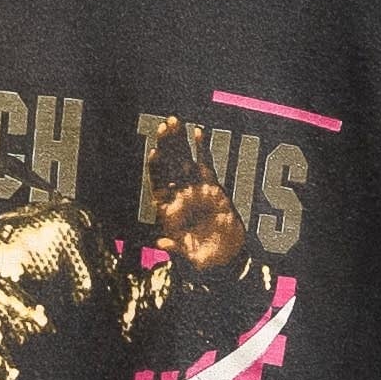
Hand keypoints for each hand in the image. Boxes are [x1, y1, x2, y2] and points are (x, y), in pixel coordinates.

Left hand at [145, 115, 246, 273]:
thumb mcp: (189, 256)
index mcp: (168, 210)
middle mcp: (179, 196)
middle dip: (166, 145)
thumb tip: (160, 244)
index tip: (155, 153)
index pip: (158, 184)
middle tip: (164, 124)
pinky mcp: (212, 186)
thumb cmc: (204, 258)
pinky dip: (201, 148)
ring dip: (179, 141)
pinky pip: (205, 163)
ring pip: (184, 159)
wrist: (225, 256)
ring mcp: (194, 188)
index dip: (156, 169)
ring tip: (174, 120)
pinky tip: (197, 131)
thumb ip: (176, 249)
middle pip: (169, 166)